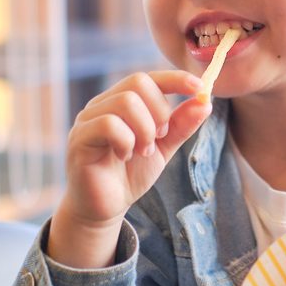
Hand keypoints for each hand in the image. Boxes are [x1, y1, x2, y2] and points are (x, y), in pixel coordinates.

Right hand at [49, 70, 210, 267]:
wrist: (106, 207)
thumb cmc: (131, 174)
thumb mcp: (164, 147)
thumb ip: (181, 125)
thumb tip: (205, 102)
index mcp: (121, 101)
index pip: (149, 78)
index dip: (175, 78)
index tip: (200, 87)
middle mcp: (102, 104)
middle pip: (138, 82)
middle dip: (159, 111)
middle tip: (159, 137)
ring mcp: (88, 119)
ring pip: (126, 102)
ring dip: (145, 129)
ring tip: (143, 152)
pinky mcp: (79, 138)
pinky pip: (108, 124)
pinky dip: (126, 141)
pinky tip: (124, 156)